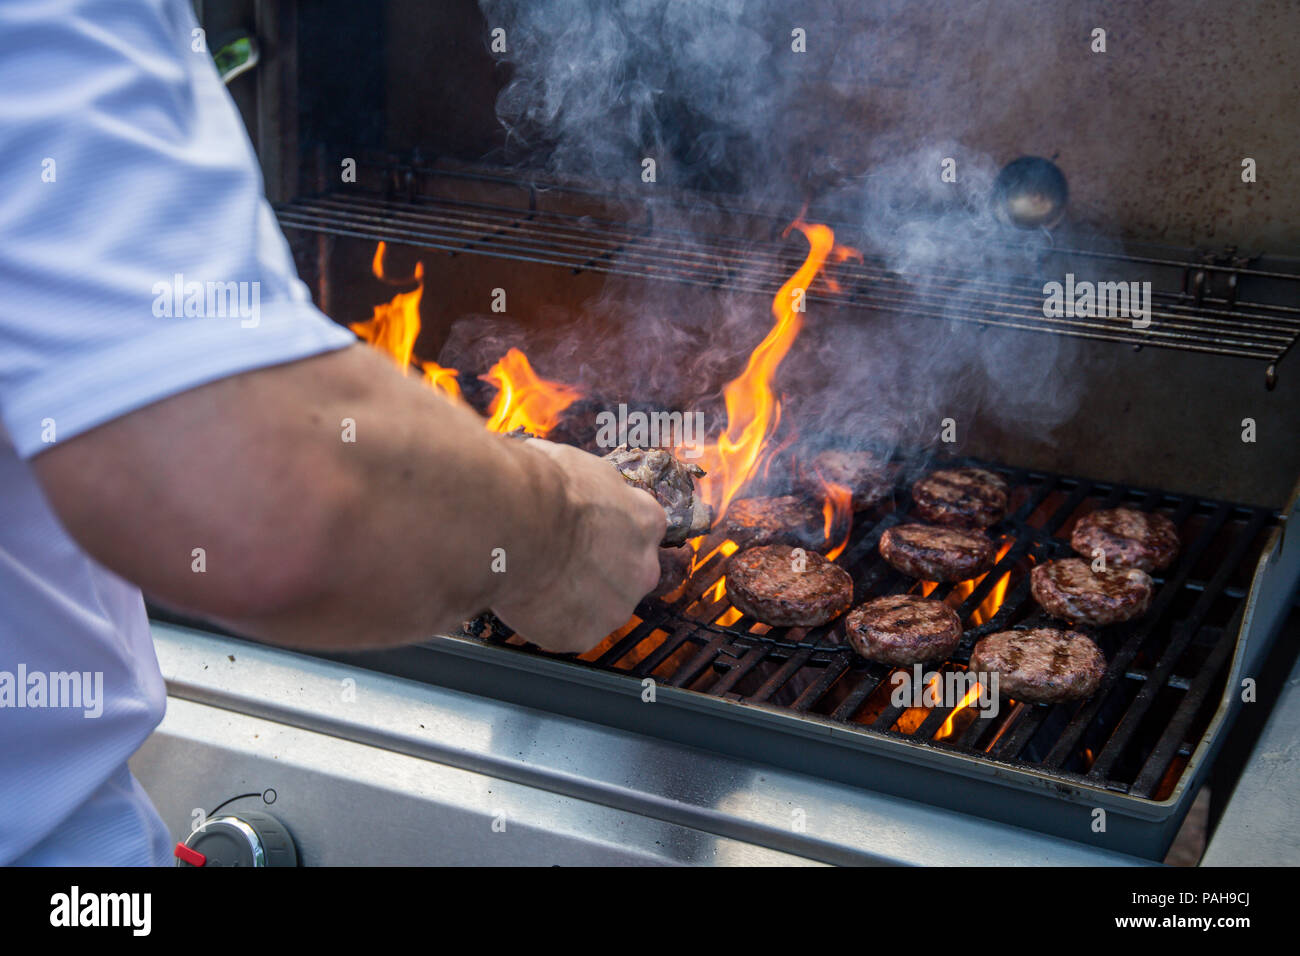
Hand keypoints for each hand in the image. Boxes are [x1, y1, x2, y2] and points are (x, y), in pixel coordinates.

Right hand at [491, 438, 665, 653]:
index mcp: (646, 520)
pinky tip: (527, 598)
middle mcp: (643, 566)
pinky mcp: (584, 634)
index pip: (642, 531)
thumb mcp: (577, 465)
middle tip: (559, 559)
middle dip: (598, 571)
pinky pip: (567, 630)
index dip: (611, 533)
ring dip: (573, 598)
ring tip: (537, 578)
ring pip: (598, 607)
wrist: (513, 521)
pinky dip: (548, 621)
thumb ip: (591, 486)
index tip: (588, 533)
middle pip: (627, 574)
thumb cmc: (539, 485)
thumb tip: (573, 480)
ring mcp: (615, 605)